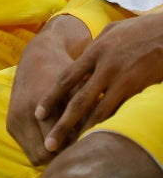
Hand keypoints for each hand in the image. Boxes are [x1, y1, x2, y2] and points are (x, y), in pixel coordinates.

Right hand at [5, 15, 89, 164]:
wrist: (37, 58)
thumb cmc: (65, 74)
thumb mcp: (78, 89)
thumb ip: (86, 114)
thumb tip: (102, 140)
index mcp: (40, 103)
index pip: (57, 143)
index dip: (73, 151)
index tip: (88, 153)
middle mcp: (23, 113)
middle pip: (45, 154)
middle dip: (62, 156)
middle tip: (80, 154)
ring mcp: (15, 119)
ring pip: (35, 156)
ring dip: (51, 156)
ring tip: (69, 150)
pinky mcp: (10, 123)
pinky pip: (28, 149)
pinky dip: (41, 150)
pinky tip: (56, 142)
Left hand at [37, 12, 162, 151]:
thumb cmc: (139, 29)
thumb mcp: (111, 32)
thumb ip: (94, 49)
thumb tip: (82, 60)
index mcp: (94, 52)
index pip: (65, 78)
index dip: (51, 98)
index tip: (38, 114)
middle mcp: (105, 68)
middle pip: (78, 101)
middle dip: (62, 124)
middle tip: (50, 143)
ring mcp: (124, 80)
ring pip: (100, 111)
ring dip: (85, 131)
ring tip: (74, 148)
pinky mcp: (140, 89)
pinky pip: (122, 111)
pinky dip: (111, 125)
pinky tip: (103, 138)